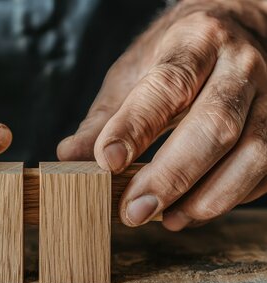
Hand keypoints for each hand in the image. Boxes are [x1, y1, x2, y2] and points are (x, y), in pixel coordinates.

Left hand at [58, 0, 266, 229]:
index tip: (108, 162)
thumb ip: (105, 116)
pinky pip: (265, 170)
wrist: (238, 30)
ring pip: (252, 153)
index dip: (136, 127)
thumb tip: (70, 157)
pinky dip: (231, 198)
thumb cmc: (179, 54)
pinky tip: (195, 211)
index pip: (167, 86)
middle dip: (172, 176)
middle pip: (214, 126)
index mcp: (195, 41)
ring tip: (167, 218)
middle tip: (134, 210)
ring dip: (208, 197)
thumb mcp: (133, 72)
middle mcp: (240, 65)